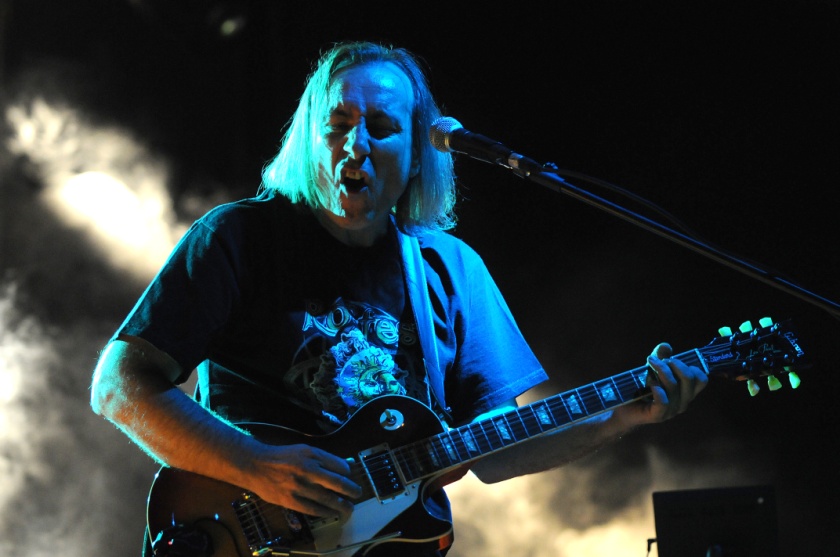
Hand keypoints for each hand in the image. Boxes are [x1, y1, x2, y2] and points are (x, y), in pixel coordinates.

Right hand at [242, 442, 362, 519]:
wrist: (255, 465)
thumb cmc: (282, 457)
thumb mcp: (305, 451)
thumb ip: (325, 458)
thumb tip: (347, 464)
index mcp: (312, 454)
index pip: (340, 466)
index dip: (348, 473)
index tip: (350, 477)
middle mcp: (307, 469)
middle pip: (338, 483)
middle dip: (352, 490)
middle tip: (358, 493)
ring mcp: (298, 486)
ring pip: (327, 498)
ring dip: (342, 505)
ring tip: (348, 508)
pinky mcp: (289, 499)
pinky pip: (312, 509)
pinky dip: (325, 512)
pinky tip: (330, 512)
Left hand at [613, 342, 707, 428]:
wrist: (624, 409)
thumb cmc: (642, 389)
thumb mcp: (652, 370)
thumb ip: (660, 357)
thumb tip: (666, 346)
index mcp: (686, 392)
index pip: (701, 379)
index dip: (690, 366)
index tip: (673, 360)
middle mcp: (683, 402)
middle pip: (690, 379)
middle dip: (676, 364)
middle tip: (661, 360)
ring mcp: (671, 411)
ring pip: (674, 387)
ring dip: (662, 371)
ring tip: (650, 365)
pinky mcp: (657, 416)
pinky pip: (663, 402)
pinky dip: (658, 390)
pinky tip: (650, 384)